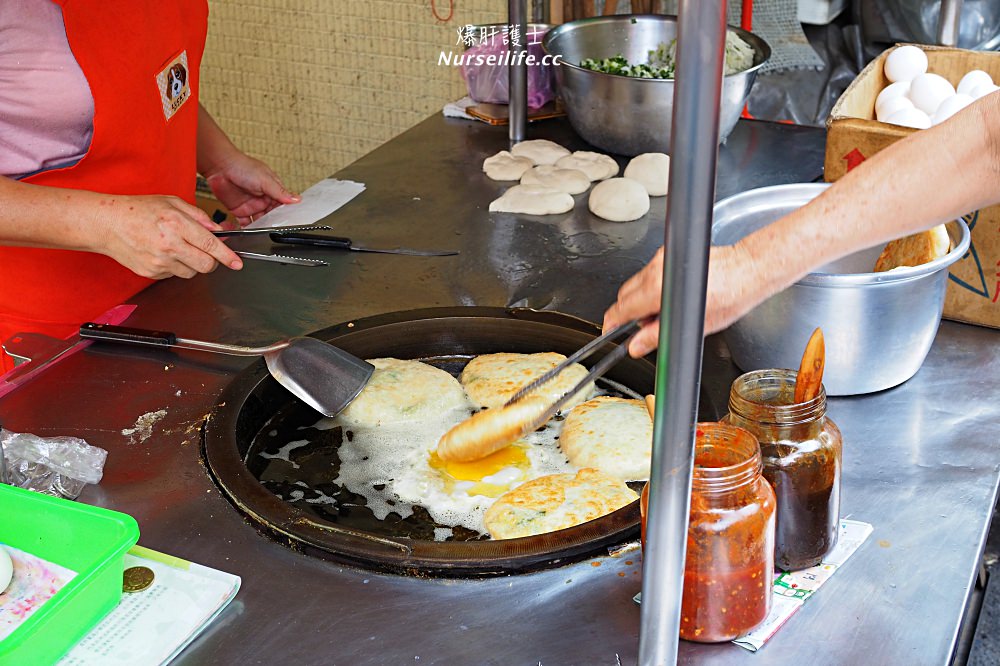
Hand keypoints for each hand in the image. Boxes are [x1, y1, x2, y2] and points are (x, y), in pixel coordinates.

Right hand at [98, 194, 242, 278]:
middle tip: (205, 252)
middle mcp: (169, 245)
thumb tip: (218, 230)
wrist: (106, 224)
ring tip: (176, 247)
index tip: (237, 263)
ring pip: (191, 272)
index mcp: (176, 225)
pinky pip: (174, 275)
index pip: (210, 246)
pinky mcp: (151, 273)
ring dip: (191, 263)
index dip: (227, 257)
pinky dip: (175, 266)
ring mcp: (159, 262)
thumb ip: (198, 216)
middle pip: (205, 265)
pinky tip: (162, 252)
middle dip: (211, 261)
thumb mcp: (172, 203)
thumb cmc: (138, 210)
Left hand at [203, 152, 299, 225]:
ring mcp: (251, 205)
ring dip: (262, 227)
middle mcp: (263, 198)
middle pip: (272, 216)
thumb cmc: (242, 166)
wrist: (219, 166)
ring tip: (264, 234)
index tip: (290, 223)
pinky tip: (250, 234)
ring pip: (260, 221)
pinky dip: (248, 229)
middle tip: (276, 231)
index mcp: (272, 190)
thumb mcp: (265, 180)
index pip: (283, 205)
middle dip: (274, 223)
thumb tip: (296, 199)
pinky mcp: (239, 210)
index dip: (286, 214)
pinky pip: (245, 224)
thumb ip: (280, 192)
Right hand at [603, 244, 761, 356]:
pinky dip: (651, 288)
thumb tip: (637, 346)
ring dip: (641, 299)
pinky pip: (648, 274)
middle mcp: (655, 271)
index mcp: (657, 289)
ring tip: (664, 312)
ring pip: (635, 283)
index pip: (621, 308)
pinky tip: (670, 297)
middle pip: (624, 294)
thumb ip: (657, 336)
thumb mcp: (691, 325)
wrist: (747, 269)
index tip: (609, 330)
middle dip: (628, 312)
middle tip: (643, 327)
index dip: (612, 322)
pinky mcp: (667, 254)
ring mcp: (660, 260)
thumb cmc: (729, 294)